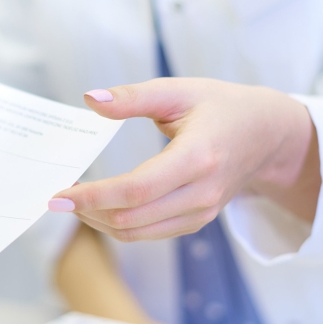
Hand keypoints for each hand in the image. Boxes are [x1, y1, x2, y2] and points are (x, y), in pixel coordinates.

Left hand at [48, 78, 319, 241]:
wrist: (266, 135)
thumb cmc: (220, 107)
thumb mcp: (179, 91)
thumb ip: (133, 97)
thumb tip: (91, 99)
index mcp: (197, 157)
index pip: (136, 190)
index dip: (93, 196)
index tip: (58, 195)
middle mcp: (201, 193)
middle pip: (131, 217)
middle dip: (87, 211)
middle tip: (56, 197)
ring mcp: (200, 212)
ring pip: (136, 232)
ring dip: (98, 221)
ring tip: (72, 202)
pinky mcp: (195, 221)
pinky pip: (148, 233)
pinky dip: (117, 224)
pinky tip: (97, 207)